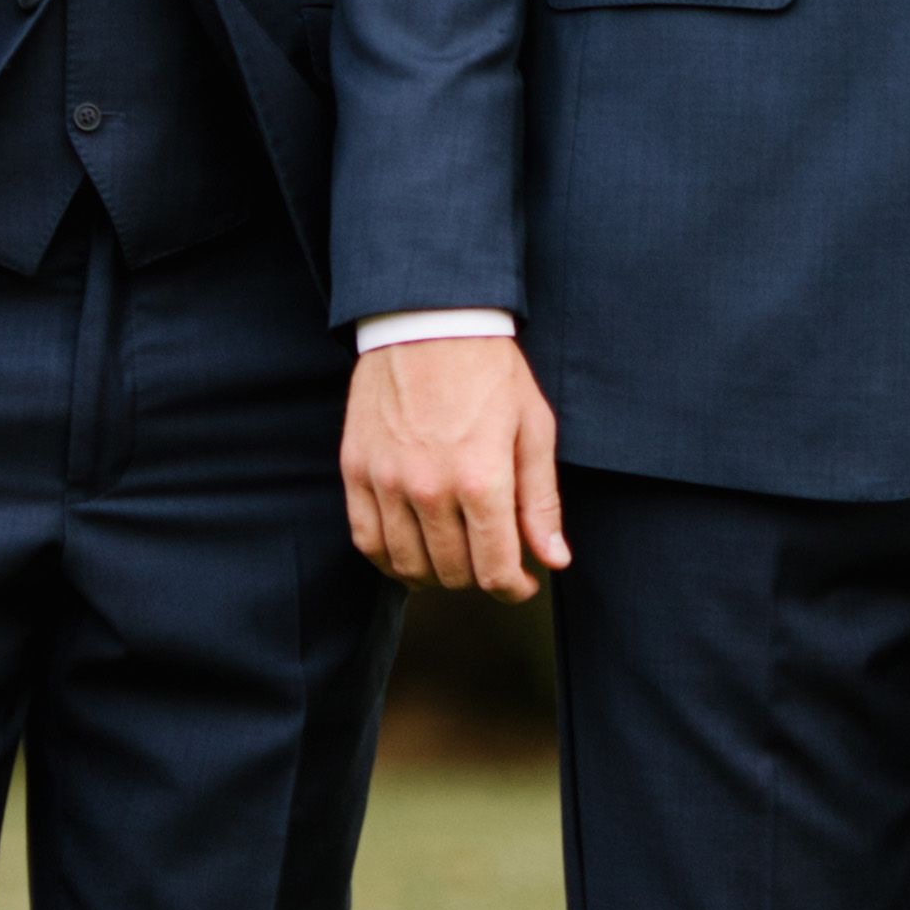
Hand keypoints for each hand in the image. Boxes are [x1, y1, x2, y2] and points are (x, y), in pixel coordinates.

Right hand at [344, 331, 564, 593]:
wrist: (429, 320)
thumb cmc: (490, 371)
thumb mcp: (534, 428)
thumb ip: (540, 501)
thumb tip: (553, 560)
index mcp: (481, 480)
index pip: (495, 571)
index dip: (513, 589)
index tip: (522, 582)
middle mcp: (429, 489)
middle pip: (453, 573)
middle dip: (480, 577)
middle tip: (492, 559)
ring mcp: (387, 481)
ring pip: (408, 565)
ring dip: (436, 575)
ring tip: (454, 559)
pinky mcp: (356, 470)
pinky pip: (365, 540)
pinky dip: (388, 560)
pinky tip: (410, 555)